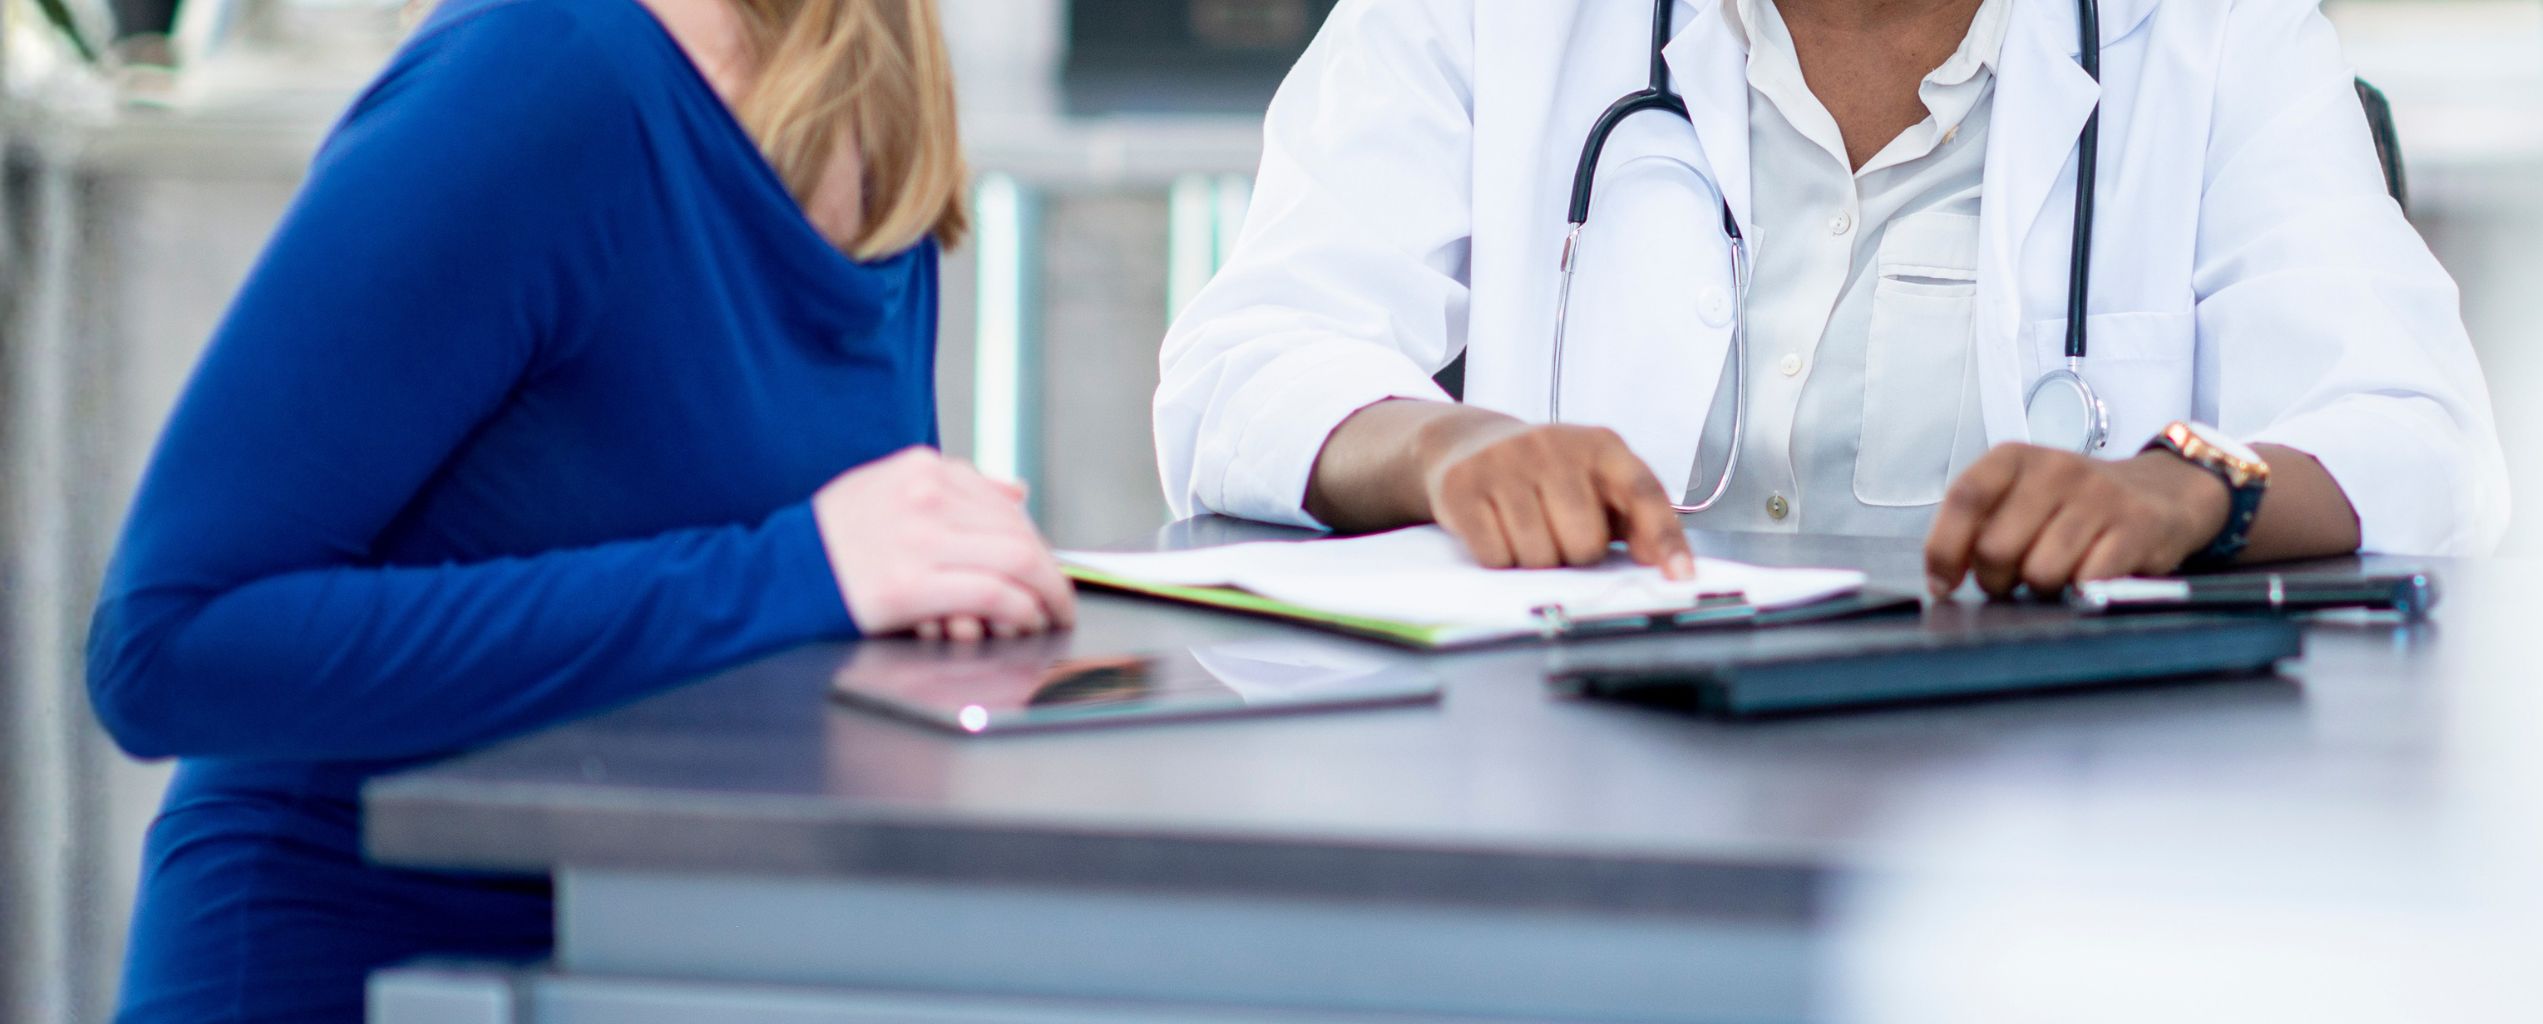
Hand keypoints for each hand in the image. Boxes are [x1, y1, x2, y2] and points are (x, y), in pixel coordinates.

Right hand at [811, 447, 1076, 640]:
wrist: (773, 574)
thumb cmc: (831, 539)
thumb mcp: (886, 488)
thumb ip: (953, 488)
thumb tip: (1017, 490)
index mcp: (921, 467)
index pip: (1002, 501)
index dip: (1034, 539)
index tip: (1044, 567)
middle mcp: (925, 494)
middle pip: (1017, 530)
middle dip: (1049, 571)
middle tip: (1060, 599)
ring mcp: (919, 538)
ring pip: (1016, 560)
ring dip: (1044, 594)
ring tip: (1048, 616)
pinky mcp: (911, 584)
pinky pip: (992, 594)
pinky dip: (1019, 611)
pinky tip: (1022, 623)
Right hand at [1415, 418, 1694, 577]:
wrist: (1469, 444)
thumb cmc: (1547, 476)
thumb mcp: (1596, 483)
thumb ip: (1635, 519)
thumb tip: (1664, 564)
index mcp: (1601, 445)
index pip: (1643, 492)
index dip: (1664, 538)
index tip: (1680, 577)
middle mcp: (1554, 445)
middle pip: (1584, 542)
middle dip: (1575, 556)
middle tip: (1561, 537)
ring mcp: (1505, 462)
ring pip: (1538, 556)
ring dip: (1535, 562)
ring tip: (1528, 534)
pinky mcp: (1463, 485)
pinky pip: (1495, 556)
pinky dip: (1499, 559)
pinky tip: (1498, 533)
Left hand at [1924, 444, 2231, 598]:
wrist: (2160, 493)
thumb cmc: (2073, 505)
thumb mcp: (2020, 496)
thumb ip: (1977, 526)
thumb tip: (1940, 580)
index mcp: (2015, 458)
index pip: (1964, 498)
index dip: (1944, 548)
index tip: (1943, 582)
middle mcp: (2055, 469)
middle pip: (1996, 548)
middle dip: (1997, 579)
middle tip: (2015, 577)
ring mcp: (2098, 497)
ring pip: (2040, 572)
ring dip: (2041, 589)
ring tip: (2056, 573)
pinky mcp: (2135, 527)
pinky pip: (2087, 581)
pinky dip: (2081, 592)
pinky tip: (2088, 578)